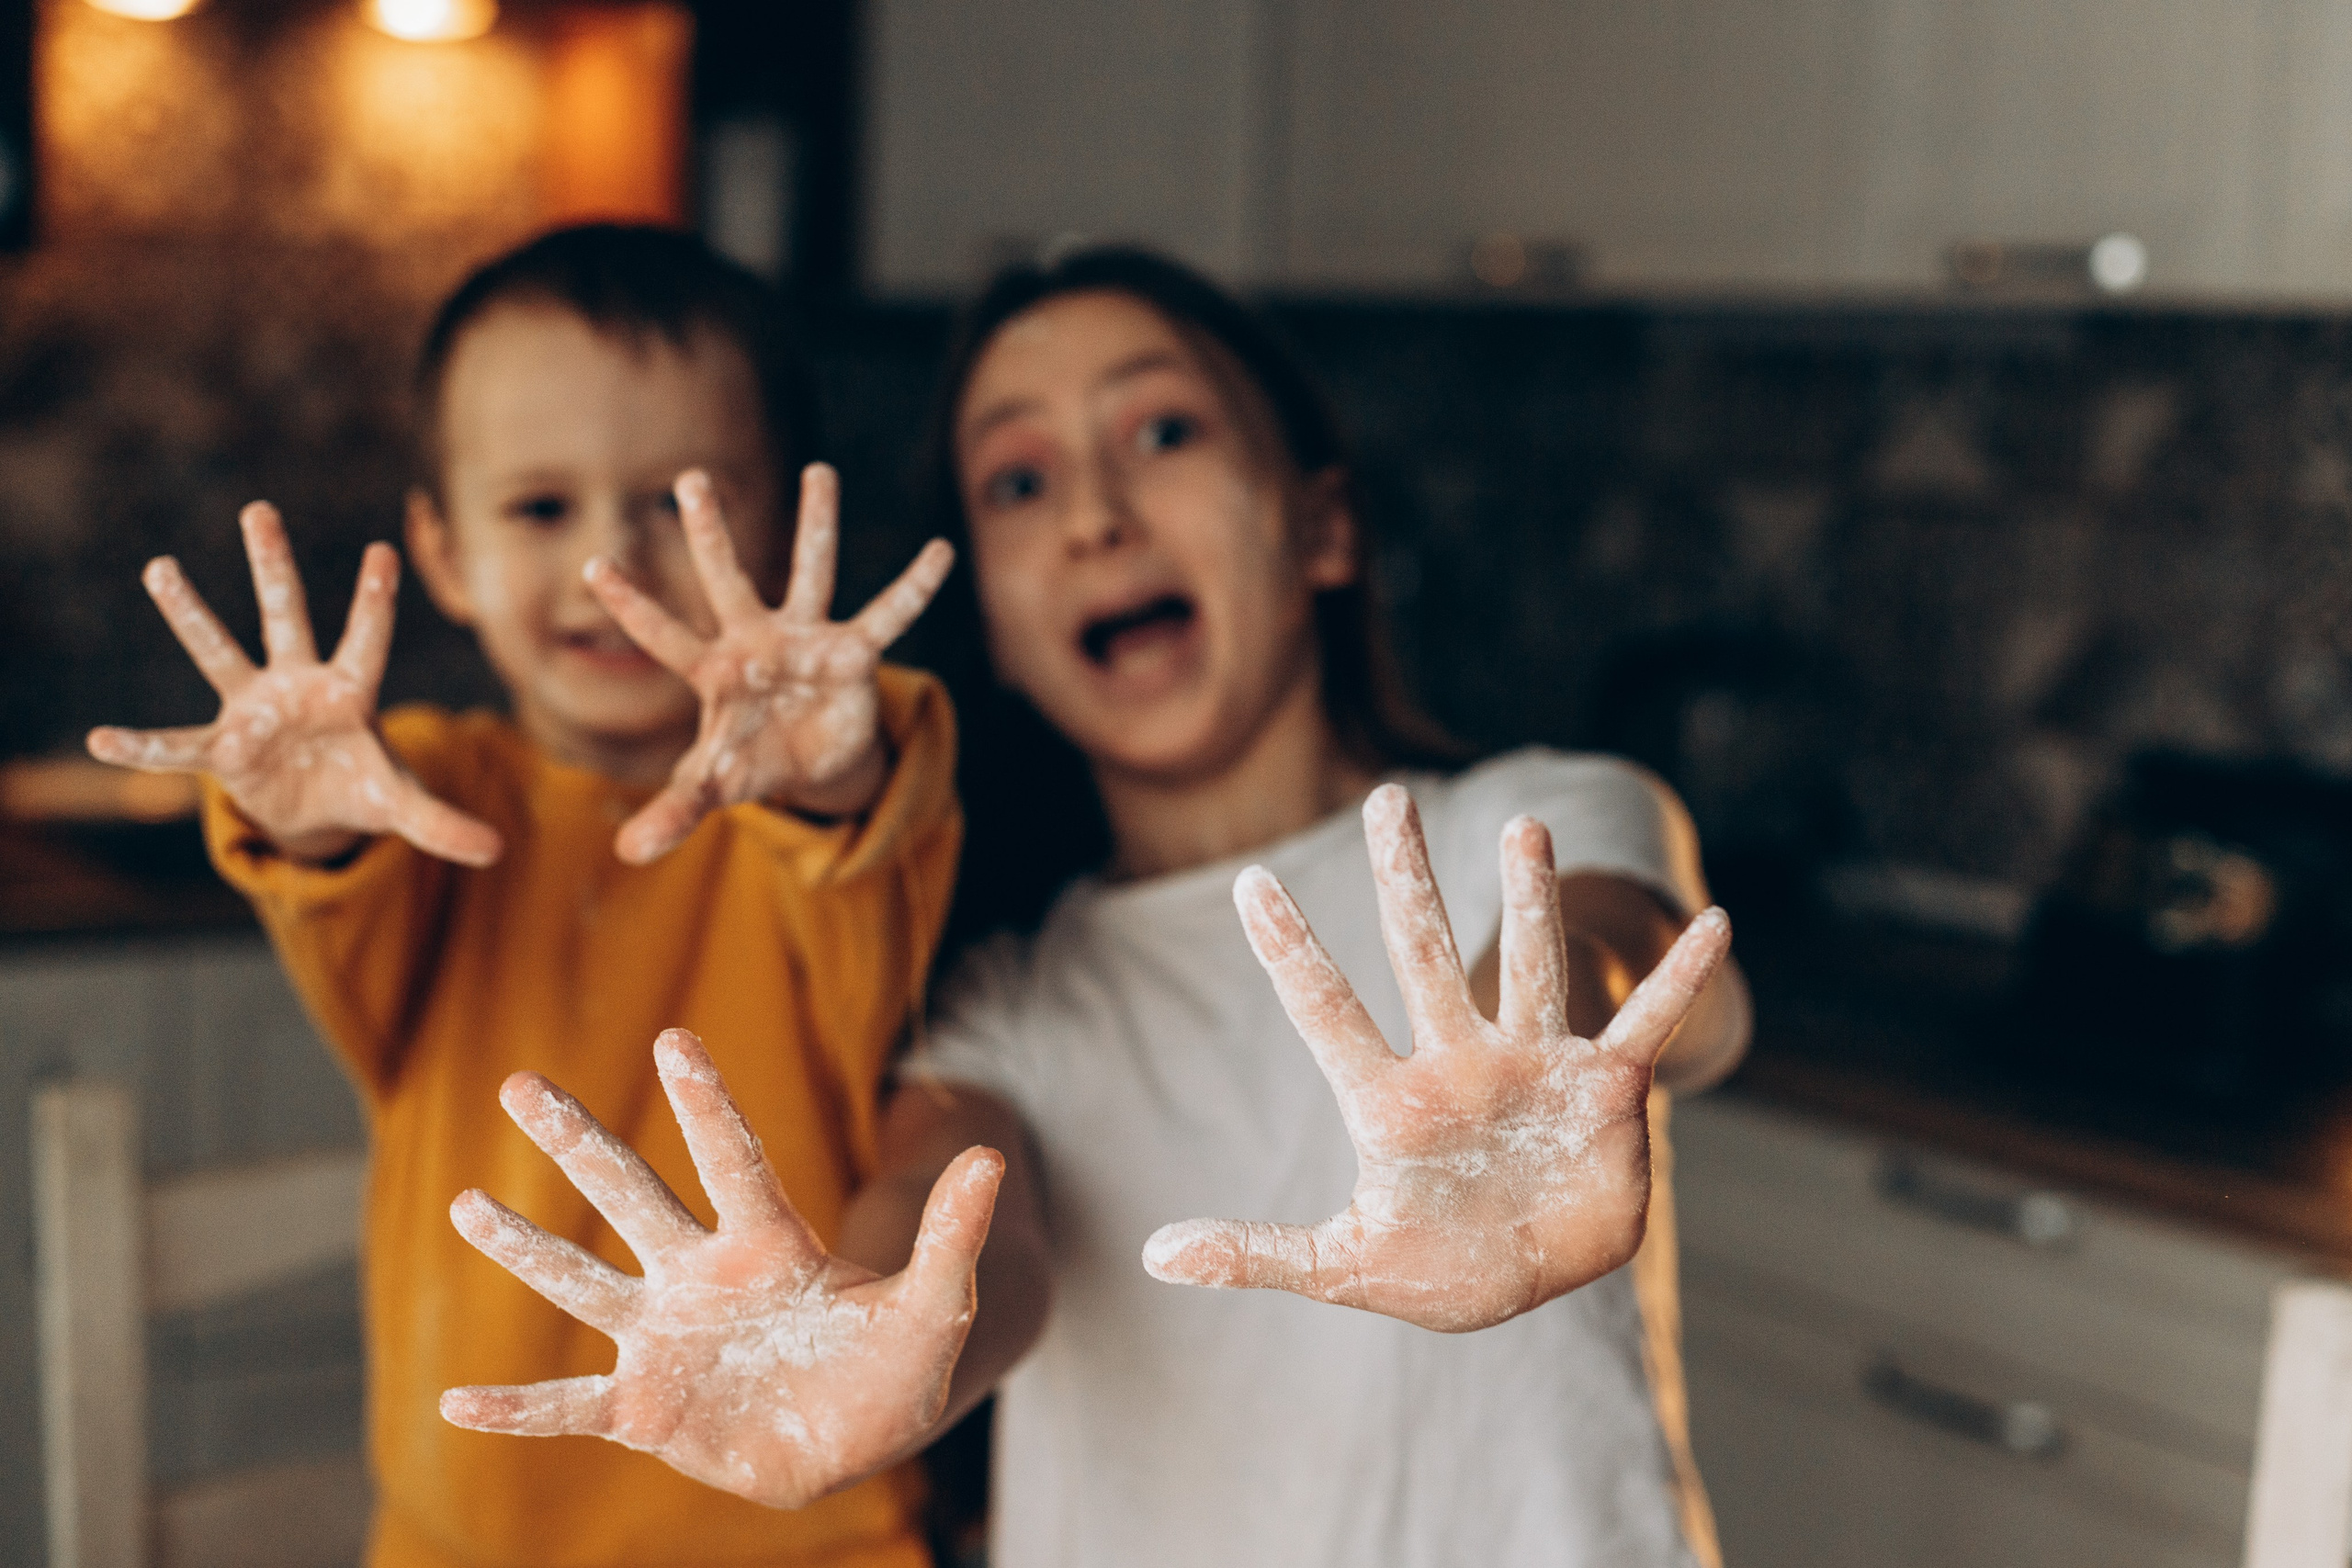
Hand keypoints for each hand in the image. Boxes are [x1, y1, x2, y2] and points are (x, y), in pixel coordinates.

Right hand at [85, 503, 500, 866]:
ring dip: (192, 614)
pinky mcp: (225, 747)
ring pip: (221, 651)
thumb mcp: (402, 804)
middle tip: (259, 509)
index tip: (384, 551)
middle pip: (286, 617)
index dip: (376, 602)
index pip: (369, 640)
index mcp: (351, 692)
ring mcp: (255, 708)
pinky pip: (179, 747)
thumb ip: (443, 824)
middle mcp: (299, 684)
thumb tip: (497, 850)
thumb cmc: (360, 786)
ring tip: (160, 568)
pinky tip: (103, 740)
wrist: (314, 807)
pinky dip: (143, 748)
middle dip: (274, 568)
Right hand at [441, 1028, 1004, 1509]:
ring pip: (584, 1283)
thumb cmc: (894, 1363)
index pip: (734, 1161)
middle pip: (633, 1196)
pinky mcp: (647, 1409)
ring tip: (464, 1203)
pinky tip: (457, 1402)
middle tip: (520, 1082)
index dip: (708, 1103)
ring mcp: (666, 1340)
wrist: (855, 1433)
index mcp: (768, 1245)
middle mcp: (702, 1277)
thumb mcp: (934, 1305)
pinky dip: (518, 1409)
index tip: (677, 1038)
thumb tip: (992, 1156)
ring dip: (525, 1247)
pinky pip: (571, 1408)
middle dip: (579, 1140)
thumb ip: (951, 1237)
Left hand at [586, 464, 953, 863]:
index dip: (632, 606)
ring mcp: (805, 640)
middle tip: (689, 477)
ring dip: (816, 522)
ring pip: (809, 571)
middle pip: (726, 580)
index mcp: (713, 670)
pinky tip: (938, 552)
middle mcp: (755, 640)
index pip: (664, 635)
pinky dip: (915, 588)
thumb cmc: (747, 761)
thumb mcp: (711, 787)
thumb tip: (628, 854)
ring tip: (821, 470)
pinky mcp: (852, 653)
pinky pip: (888, 616)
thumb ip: (673, 812)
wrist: (806, 761)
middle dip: (710, 532)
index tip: (592, 567)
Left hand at [1142, 783, 1731, 1331]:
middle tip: (1384, 798)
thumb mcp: (1340, 1269)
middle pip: (1421, 953)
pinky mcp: (1603, 1093)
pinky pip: (1646, 1024)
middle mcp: (1457, 1062)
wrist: (1528, 1279)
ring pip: (1528, 965)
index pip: (1326, 1010)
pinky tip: (1713, 925)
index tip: (1249, 883)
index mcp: (1390, 1101)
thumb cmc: (1433, 1269)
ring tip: (1524, 825)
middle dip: (1403, 878)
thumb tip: (1156, 1255)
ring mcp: (1531, 1068)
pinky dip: (1680, 981)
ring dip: (1529, 898)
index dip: (1290, 951)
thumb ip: (1255, 1254)